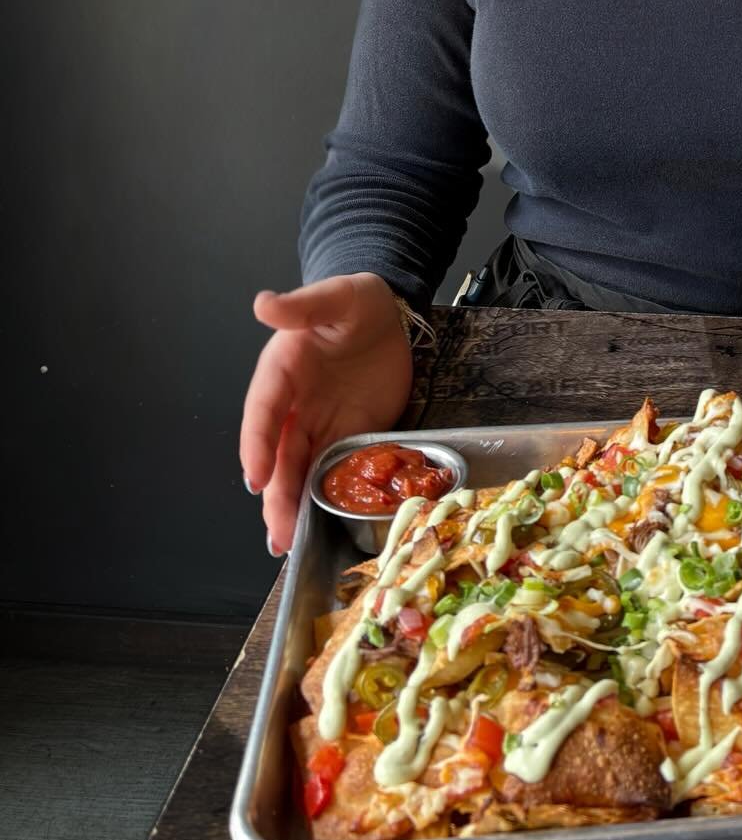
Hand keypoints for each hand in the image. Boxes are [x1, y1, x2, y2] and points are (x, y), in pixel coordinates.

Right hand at [239, 273, 413, 554]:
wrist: (389, 313)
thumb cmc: (356, 301)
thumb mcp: (336, 297)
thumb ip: (303, 305)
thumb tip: (264, 303)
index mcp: (281, 371)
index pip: (263, 412)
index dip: (256, 445)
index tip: (254, 477)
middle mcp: (294, 405)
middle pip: (278, 455)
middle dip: (274, 494)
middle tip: (276, 533)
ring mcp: (320, 423)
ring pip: (299, 471)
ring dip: (292, 505)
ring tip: (287, 542)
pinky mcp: (349, 434)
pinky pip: (333, 469)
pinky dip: (325, 496)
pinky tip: (322, 525)